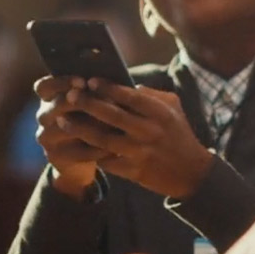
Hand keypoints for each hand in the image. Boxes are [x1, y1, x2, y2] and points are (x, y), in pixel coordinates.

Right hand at [32, 76, 110, 197]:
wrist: (85, 155)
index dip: (61, 83)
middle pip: (54, 106)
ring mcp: (46, 137)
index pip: (44, 86)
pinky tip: (112, 148)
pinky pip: (74, 152)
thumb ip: (95, 94)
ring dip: (89, 126)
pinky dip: (94, 150)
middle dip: (77, 103)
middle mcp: (43, 116)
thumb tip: (110, 86)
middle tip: (96, 101)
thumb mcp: (91, 104)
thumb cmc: (92, 119)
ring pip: (64, 129)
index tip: (83, 82)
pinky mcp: (54, 156)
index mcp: (48, 97)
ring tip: (111, 124)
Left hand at [65, 80, 214, 198]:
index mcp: (160, 113)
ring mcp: (140, 153)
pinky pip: (106, 161)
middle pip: (113, 116)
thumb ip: (151, 94)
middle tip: (70, 96)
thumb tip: (125, 84)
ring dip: (80, 129)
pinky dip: (89, 152)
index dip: (109, 88)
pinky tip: (74, 144)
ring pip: (103, 140)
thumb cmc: (179, 135)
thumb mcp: (173, 108)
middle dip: (88, 104)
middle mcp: (150, 132)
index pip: (131, 97)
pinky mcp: (134, 171)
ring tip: (63, 120)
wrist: (191, 173)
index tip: (90, 81)